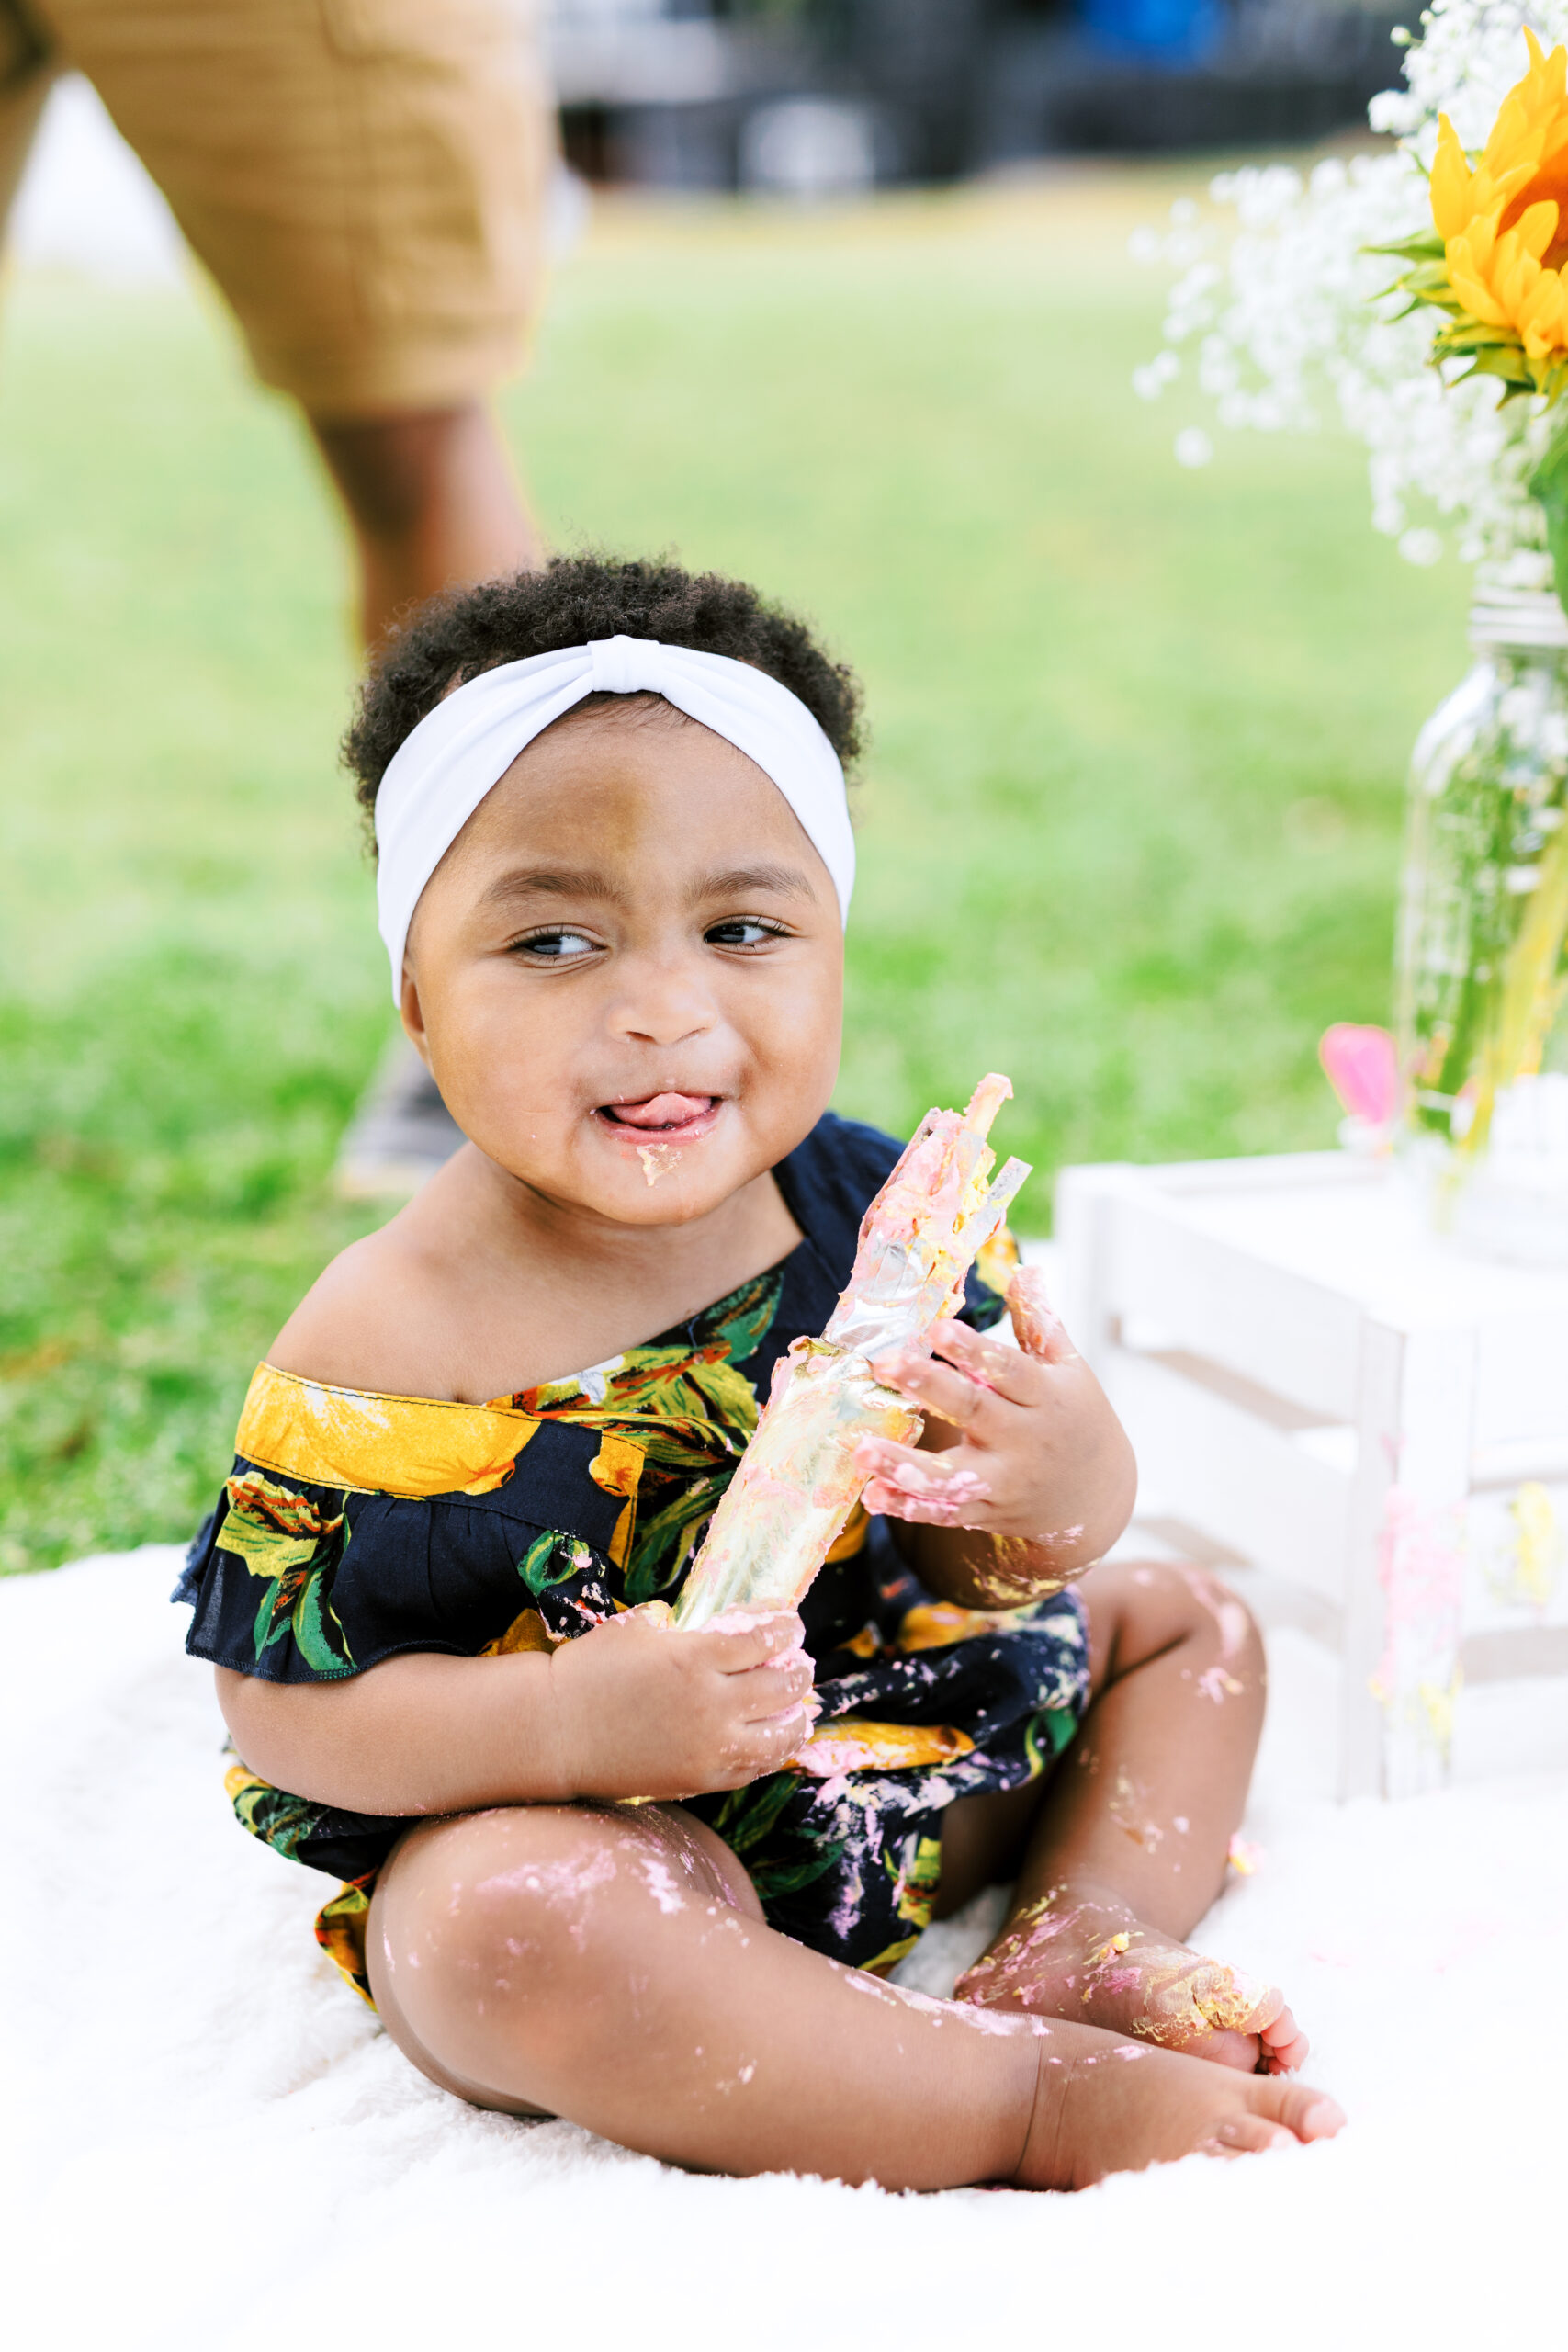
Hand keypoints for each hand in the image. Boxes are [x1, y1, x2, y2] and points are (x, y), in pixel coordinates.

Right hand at [547, 1606, 819, 1801]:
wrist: (553, 1733)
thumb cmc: (588, 1672)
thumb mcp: (635, 1629)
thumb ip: (681, 1626)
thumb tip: (715, 1626)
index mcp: (695, 1656)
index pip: (764, 1638)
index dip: (784, 1628)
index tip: (789, 1623)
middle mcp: (712, 1703)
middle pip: (782, 1684)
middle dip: (798, 1668)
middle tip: (799, 1661)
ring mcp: (709, 1746)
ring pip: (780, 1734)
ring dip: (796, 1716)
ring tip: (798, 1707)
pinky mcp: (700, 1779)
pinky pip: (752, 1767)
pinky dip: (770, 1751)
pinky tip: (771, 1740)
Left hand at [854, 1267, 1133, 1594]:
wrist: (1098, 1497)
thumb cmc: (1076, 1418)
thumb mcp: (1068, 1369)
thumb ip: (1039, 1322)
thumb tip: (1025, 1269)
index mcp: (1046, 1397)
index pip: (1009, 1370)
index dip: (974, 1351)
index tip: (937, 1329)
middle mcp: (1024, 1440)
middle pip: (975, 1412)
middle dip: (930, 1388)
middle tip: (884, 1365)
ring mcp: (1004, 1482)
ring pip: (952, 1476)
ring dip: (905, 1465)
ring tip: (862, 1450)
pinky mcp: (985, 1512)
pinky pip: (943, 1513)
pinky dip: (908, 1507)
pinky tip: (871, 1495)